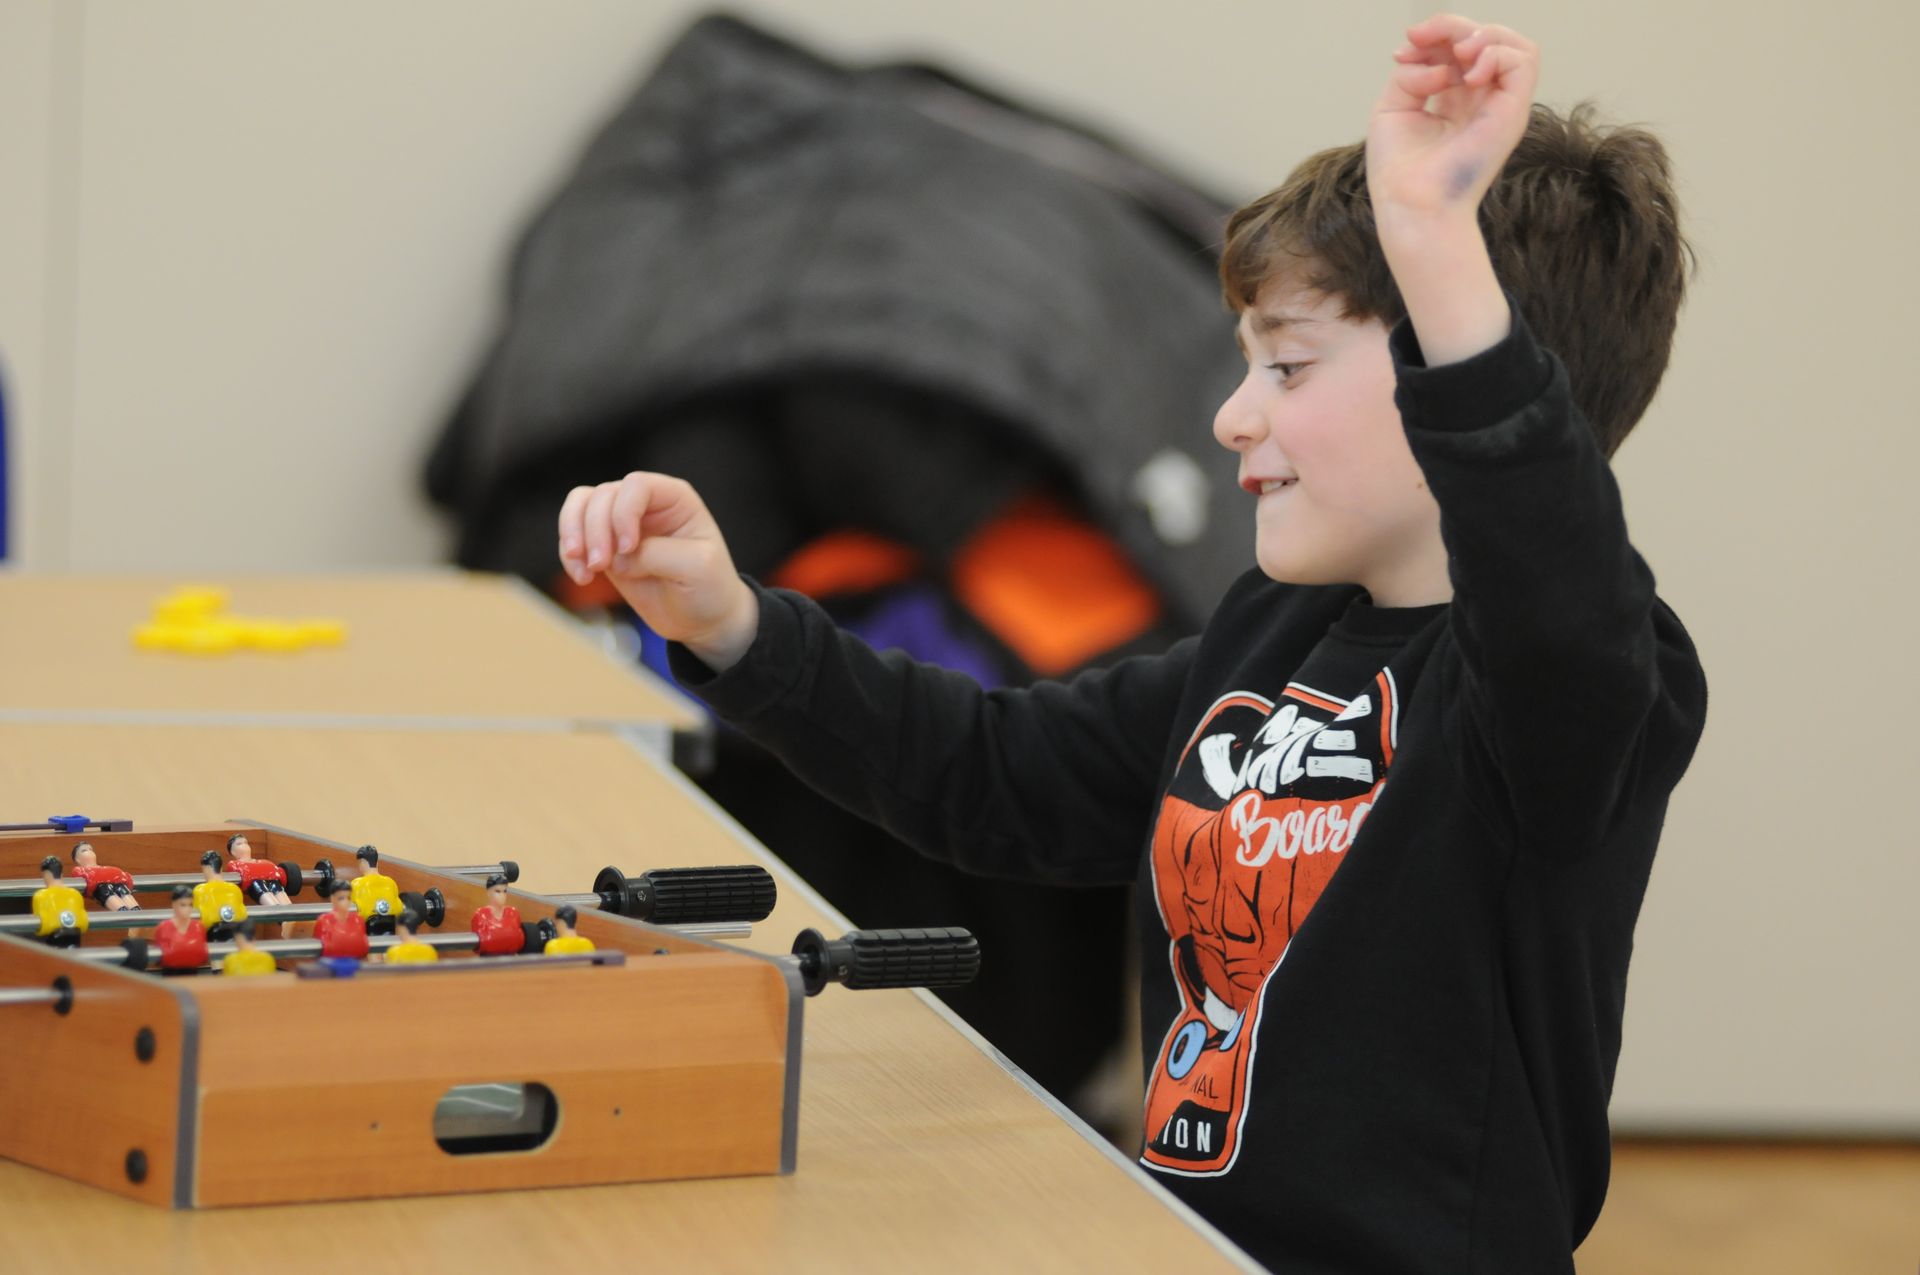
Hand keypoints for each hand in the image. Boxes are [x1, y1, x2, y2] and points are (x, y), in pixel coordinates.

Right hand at [557, 472, 758, 670]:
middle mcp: (645, 504)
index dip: (624, 513)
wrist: (702, 619)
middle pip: (603, 496)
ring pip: (580, 507)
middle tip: (601, 566)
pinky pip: (574, 537)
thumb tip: (617, 560)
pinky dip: (570, 555)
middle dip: (594, 530)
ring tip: (585, 570)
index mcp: (674, 498)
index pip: (636, 485)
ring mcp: (621, 524)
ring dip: (573, 535)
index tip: (628, 548)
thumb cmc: (709, 587)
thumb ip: (657, 555)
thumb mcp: (697, 567)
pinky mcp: (605, 548)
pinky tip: (582, 576)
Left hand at [1367, 14, 1538, 224]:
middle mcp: (1481, 99)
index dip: (1435, 34)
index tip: (1404, 49)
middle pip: (1487, 38)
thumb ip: (1413, 72)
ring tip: (1456, 55)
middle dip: (1452, 27)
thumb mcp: (1394, 106)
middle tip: (1420, 40)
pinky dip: (1495, 54)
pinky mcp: (1513, 112)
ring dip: (1482, 36)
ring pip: (1515, 45)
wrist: (1411, 204)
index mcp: (1454, 97)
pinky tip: (1466, 76)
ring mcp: (1500, 105)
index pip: (1460, 46)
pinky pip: (1524, 61)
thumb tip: (1440, 63)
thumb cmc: (1399, 170)